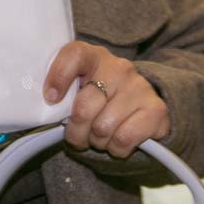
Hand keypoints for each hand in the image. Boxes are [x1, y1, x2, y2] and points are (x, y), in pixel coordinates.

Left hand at [43, 41, 169, 158]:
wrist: (140, 107)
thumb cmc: (98, 100)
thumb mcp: (78, 89)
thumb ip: (62, 93)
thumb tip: (47, 106)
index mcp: (93, 56)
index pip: (74, 55)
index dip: (58, 77)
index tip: (50, 98)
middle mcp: (119, 67)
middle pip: (84, 108)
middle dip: (76, 130)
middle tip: (78, 133)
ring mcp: (139, 87)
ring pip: (102, 128)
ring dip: (96, 141)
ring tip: (99, 135)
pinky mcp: (156, 109)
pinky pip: (123, 139)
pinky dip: (116, 148)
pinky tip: (117, 140)